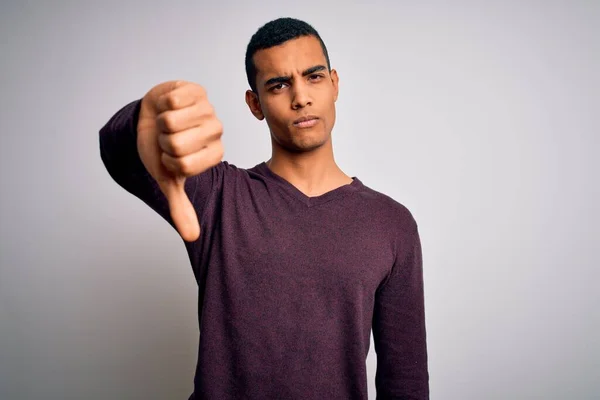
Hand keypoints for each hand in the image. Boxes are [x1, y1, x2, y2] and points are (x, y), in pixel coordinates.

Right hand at [137, 80, 223, 241]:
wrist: (150, 119)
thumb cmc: (160, 148)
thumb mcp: (168, 179)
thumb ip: (181, 207)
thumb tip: (193, 238)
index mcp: (214, 154)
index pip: (185, 165)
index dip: (168, 161)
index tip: (171, 157)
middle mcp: (216, 131)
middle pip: (177, 144)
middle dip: (162, 142)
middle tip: (167, 137)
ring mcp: (208, 108)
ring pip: (172, 121)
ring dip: (161, 123)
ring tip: (167, 123)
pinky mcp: (196, 90)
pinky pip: (173, 101)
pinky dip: (162, 104)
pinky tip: (169, 106)